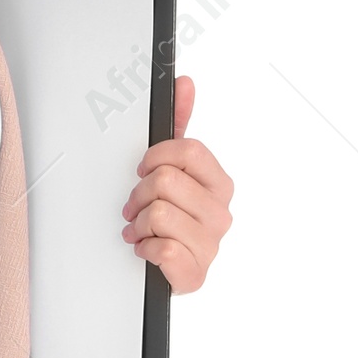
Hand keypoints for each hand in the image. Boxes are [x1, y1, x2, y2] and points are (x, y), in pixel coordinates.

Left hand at [120, 76, 233, 294]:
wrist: (169, 266)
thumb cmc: (171, 215)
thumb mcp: (172, 166)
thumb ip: (178, 123)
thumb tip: (184, 83)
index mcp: (218, 184)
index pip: (187, 151)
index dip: (156, 156)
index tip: (143, 167)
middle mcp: (220, 213)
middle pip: (164, 181)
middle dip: (140, 192)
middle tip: (137, 205)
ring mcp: (211, 245)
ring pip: (158, 213)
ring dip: (139, 222)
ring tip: (142, 228)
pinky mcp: (195, 273)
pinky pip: (162, 249)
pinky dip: (144, 248)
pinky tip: (147, 248)